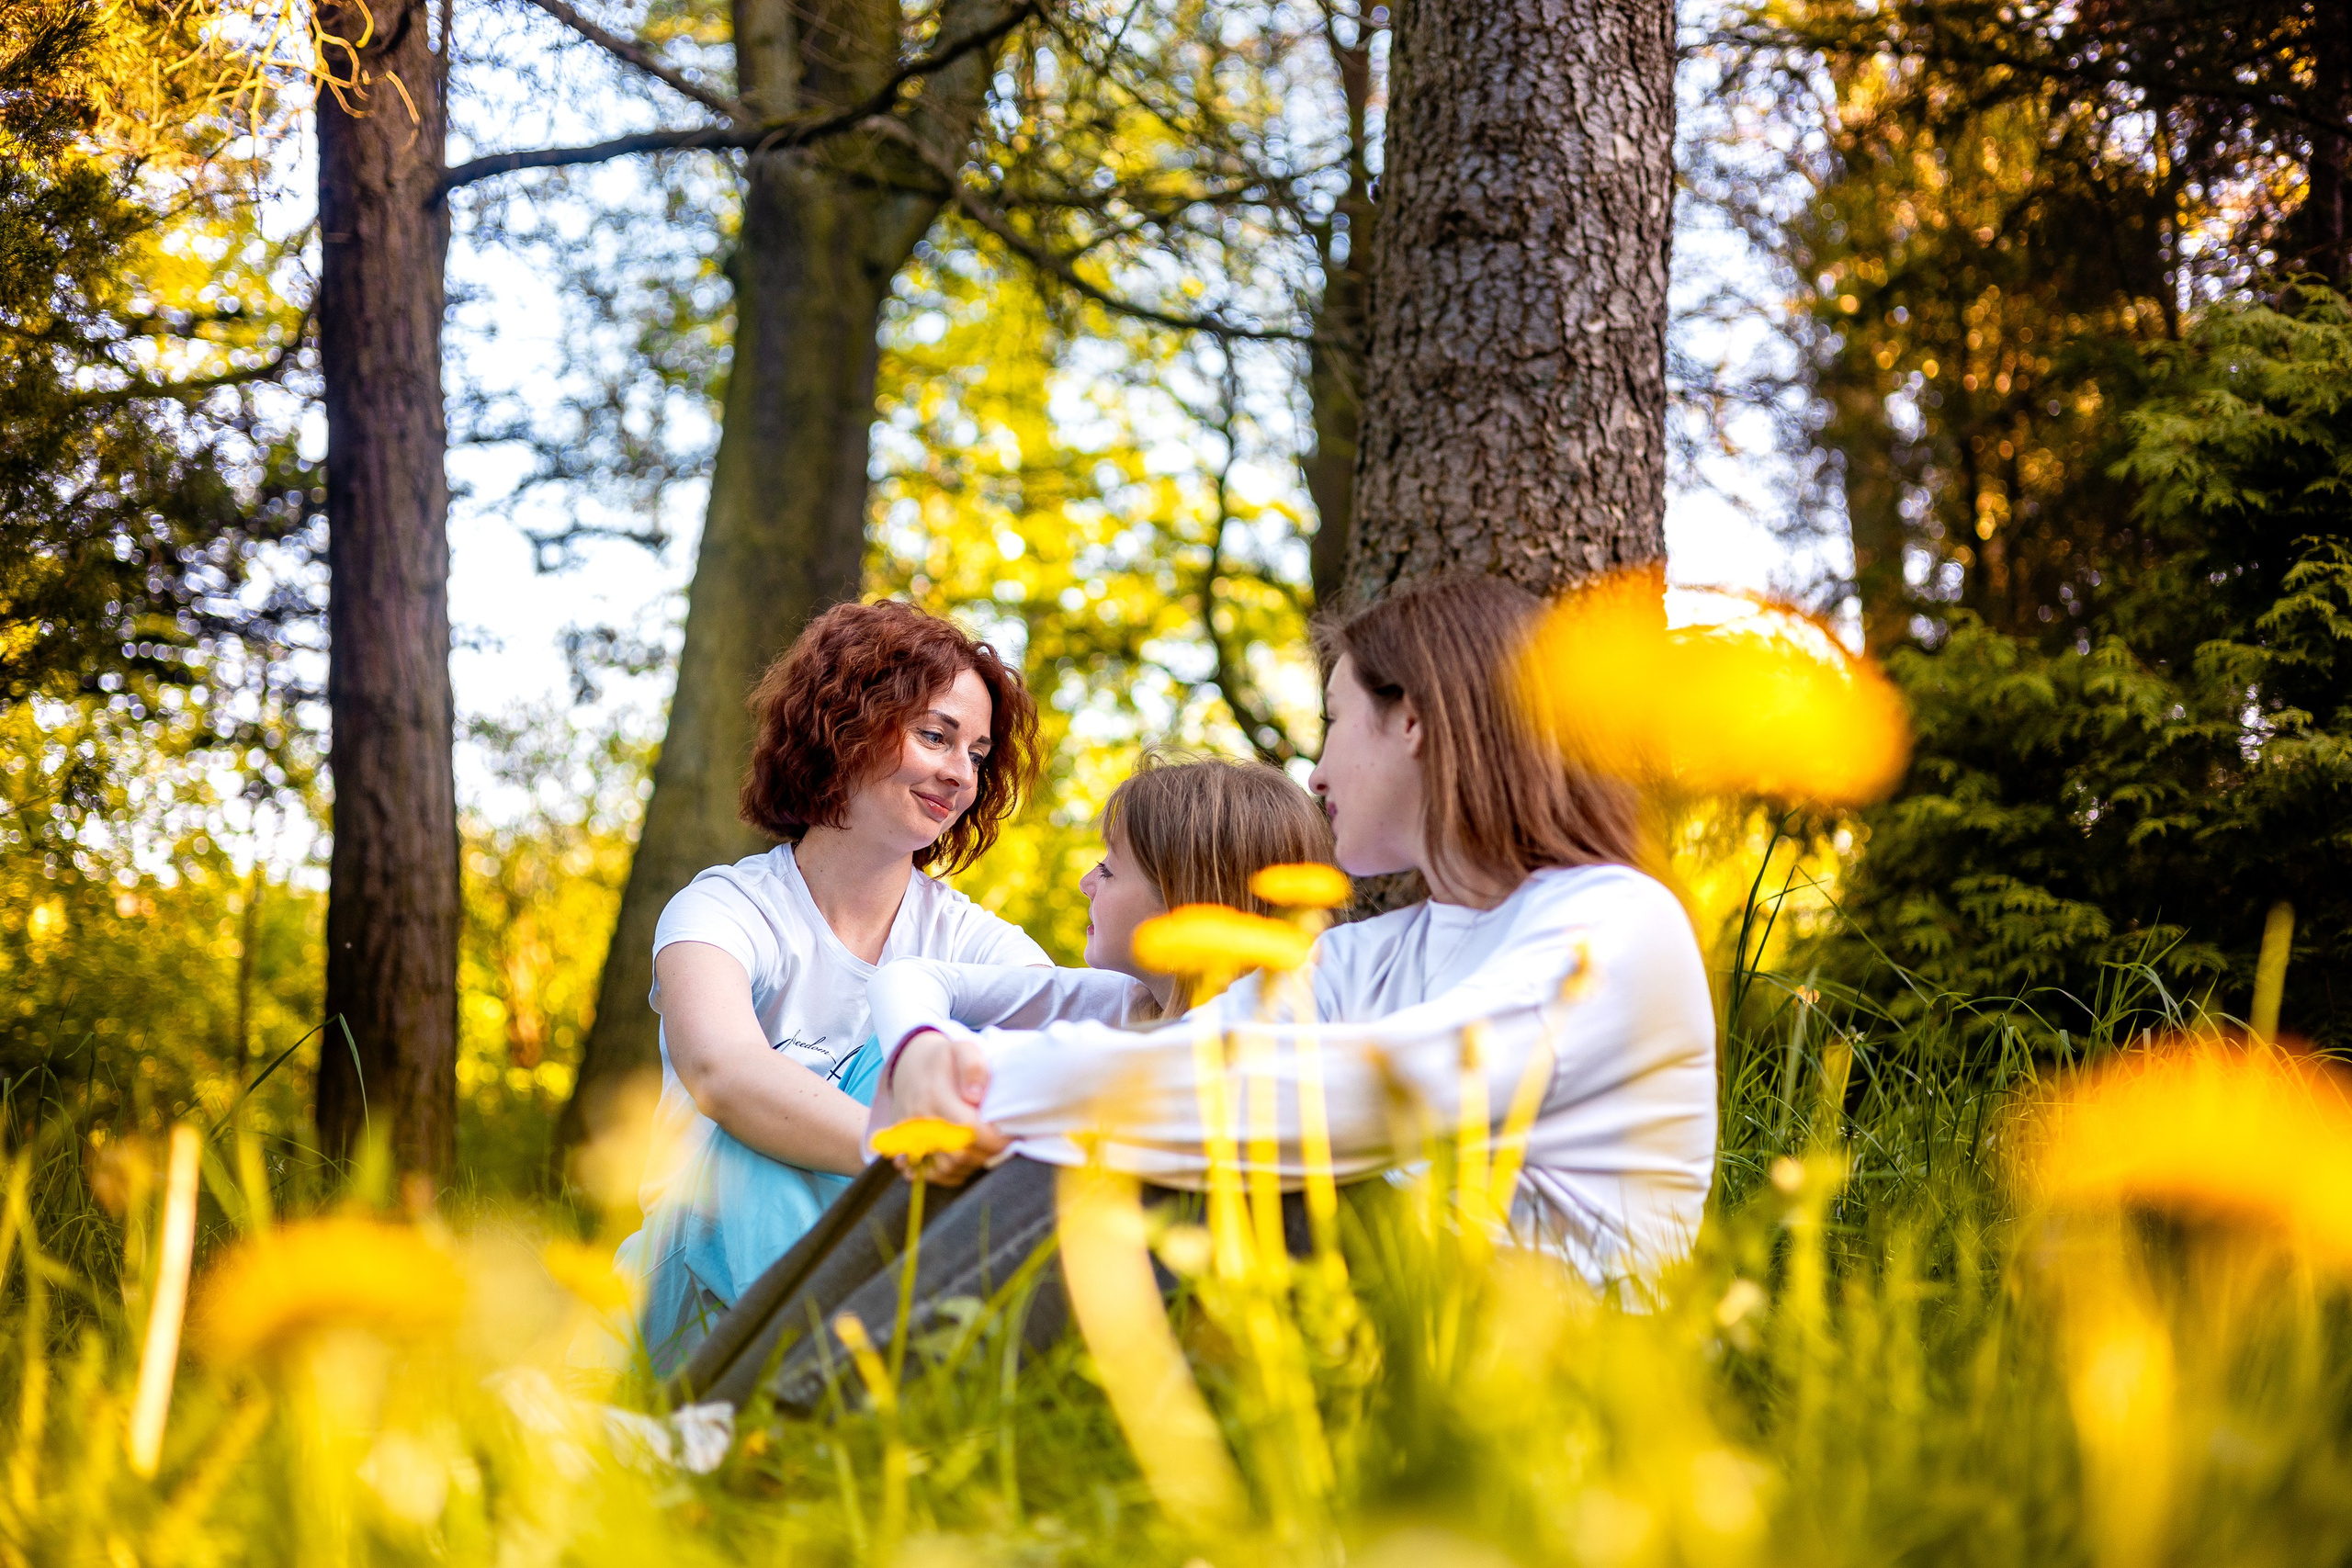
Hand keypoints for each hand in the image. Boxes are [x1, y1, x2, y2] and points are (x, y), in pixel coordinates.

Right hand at [888, 1030, 1005, 1185]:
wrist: (908, 1064)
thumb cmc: (944, 1059)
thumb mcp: (963, 1049)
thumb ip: (974, 1067)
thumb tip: (975, 1097)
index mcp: (935, 1097)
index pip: (970, 1132)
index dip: (995, 1141)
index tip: (1012, 1138)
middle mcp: (918, 1121)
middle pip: (958, 1155)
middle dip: (986, 1155)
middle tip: (1000, 1145)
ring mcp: (908, 1138)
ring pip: (944, 1169)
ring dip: (970, 1166)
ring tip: (984, 1151)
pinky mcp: (902, 1148)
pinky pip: (926, 1174)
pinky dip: (948, 1174)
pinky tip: (963, 1162)